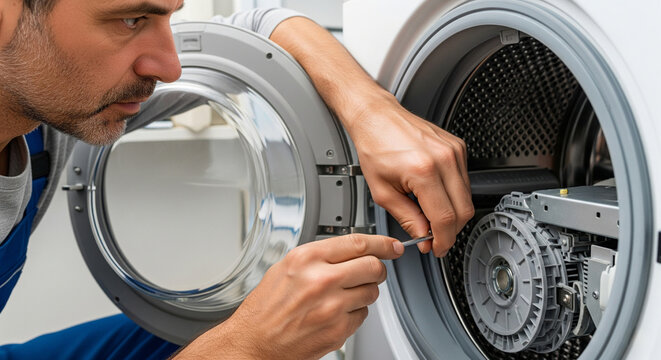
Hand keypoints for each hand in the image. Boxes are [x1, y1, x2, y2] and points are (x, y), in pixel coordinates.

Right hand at [175, 235, 404, 358]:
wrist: (254, 341)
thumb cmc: (266, 307)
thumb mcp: (286, 267)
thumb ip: (320, 256)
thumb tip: (352, 250)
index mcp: (307, 259)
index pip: (358, 242)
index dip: (382, 243)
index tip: (392, 245)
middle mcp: (321, 280)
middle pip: (373, 266)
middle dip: (377, 268)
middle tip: (371, 271)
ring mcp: (332, 307)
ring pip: (372, 292)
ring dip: (364, 291)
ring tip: (341, 295)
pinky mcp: (338, 330)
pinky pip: (363, 315)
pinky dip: (354, 313)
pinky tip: (334, 313)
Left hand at [268, 17, 472, 255]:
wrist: (376, 116)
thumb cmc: (374, 144)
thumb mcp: (382, 190)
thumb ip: (406, 217)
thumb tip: (423, 235)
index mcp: (424, 171)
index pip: (446, 218)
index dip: (443, 240)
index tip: (437, 248)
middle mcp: (444, 158)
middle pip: (464, 210)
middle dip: (450, 230)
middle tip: (434, 237)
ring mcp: (454, 151)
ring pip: (467, 197)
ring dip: (453, 213)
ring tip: (429, 214)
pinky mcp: (458, 147)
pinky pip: (464, 180)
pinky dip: (453, 195)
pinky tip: (434, 195)